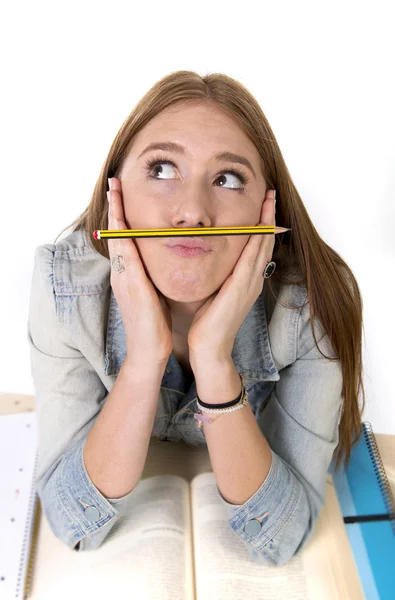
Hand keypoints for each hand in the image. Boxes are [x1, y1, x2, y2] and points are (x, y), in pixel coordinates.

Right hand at [107, 178, 172, 365]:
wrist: (149, 349)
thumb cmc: (155, 324)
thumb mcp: (154, 293)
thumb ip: (154, 276)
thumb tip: (164, 261)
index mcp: (129, 274)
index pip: (125, 238)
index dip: (122, 216)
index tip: (122, 194)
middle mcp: (122, 272)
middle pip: (116, 232)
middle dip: (114, 206)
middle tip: (114, 182)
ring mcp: (123, 277)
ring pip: (117, 238)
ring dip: (116, 213)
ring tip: (115, 190)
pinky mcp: (130, 284)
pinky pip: (125, 252)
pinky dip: (122, 233)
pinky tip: (123, 219)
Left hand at [187, 189, 275, 362]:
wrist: (208, 347)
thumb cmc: (205, 322)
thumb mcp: (213, 291)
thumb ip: (216, 274)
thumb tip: (206, 255)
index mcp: (246, 280)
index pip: (257, 246)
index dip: (262, 224)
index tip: (262, 203)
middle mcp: (253, 280)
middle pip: (265, 242)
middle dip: (268, 216)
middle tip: (270, 193)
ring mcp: (251, 284)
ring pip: (263, 246)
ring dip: (267, 221)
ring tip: (268, 200)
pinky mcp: (243, 288)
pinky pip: (253, 257)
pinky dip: (257, 238)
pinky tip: (258, 223)